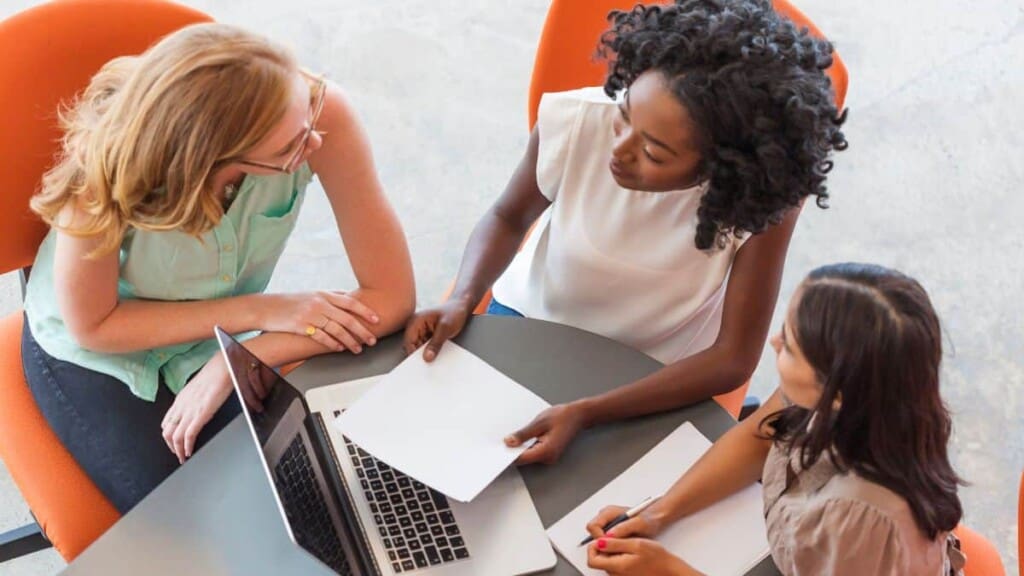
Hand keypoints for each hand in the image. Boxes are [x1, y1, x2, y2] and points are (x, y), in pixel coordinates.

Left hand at [161, 357, 233, 463]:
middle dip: (171, 446)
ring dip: (178, 450)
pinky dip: (187, 447)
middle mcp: (181, 407)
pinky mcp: (200, 415)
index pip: (166, 422)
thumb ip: (194, 399)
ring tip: (183, 457)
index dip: (168, 435)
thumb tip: (197, 405)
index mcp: (180, 400)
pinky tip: (190, 452)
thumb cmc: (215, 375)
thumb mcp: (199, 388)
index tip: (173, 442)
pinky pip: (188, 435)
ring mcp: (189, 411)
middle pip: (167, 432)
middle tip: (178, 454)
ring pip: (175, 437)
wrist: (222, 368)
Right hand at [262, 292, 379, 352]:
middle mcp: (319, 303)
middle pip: (346, 318)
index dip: (365, 311)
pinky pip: (321, 336)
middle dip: (362, 330)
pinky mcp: (301, 326)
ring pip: (336, 329)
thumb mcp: (311, 293)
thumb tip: (349, 297)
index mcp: (323, 294)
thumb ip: (330, 295)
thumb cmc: (290, 302)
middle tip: (372, 340)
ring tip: (358, 349)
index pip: (350, 302)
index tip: (377, 320)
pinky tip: (339, 348)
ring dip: (349, 341)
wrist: (265, 308)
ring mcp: (310, 314)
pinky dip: (332, 343)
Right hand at [402, 299, 471, 361]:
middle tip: (430, 364)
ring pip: (419, 348)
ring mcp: (420, 331)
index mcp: (416, 320)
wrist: (460, 308)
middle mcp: (415, 326)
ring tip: (436, 359)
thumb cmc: (453, 313)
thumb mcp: (445, 328)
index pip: (409, 341)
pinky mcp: (426, 336)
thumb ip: (436, 343)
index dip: (413, 354)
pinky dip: (430, 352)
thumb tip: (427, 358)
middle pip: (413, 346)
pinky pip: (425, 347)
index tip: (421, 365)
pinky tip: (437, 355)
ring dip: (426, 354)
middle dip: (420, 355)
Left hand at [503, 402, 587, 464]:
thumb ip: (523, 434)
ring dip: (519, 448)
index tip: (497, 450)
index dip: (508, 454)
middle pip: (523, 459)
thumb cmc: (563, 416)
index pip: (521, 458)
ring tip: (513, 436)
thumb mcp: (539, 422)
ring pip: (528, 456)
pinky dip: (526, 446)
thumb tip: (509, 442)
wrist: (578, 415)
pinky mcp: (548, 453)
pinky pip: (533, 452)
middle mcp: (548, 458)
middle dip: (513, 450)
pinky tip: (523, 437)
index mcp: (546, 451)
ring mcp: (549, 457)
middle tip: (503, 439)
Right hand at [585, 504, 665, 540]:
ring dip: (608, 544)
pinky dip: (612, 545)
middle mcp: (606, 517)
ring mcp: (609, 524)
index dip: (599, 537)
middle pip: (594, 533)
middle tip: (617, 546)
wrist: (655, 518)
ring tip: (622, 544)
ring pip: (599, 538)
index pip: (592, 526)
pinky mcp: (612, 530)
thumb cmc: (649, 518)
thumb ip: (624, 527)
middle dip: (603, 542)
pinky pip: (606, 540)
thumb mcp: (639, 523)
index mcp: (609, 512)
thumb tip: (610, 534)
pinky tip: (623, 545)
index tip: (610, 544)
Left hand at [587, 537, 697, 575]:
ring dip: (611, 551)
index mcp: (616, 566)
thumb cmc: (657, 559)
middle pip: (598, 560)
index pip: (591, 560)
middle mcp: (616, 574)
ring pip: (606, 561)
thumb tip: (598, 542)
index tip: (601, 538)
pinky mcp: (625, 575)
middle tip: (616, 538)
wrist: (669, 571)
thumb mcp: (636, 544)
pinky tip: (629, 551)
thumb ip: (615, 543)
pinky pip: (615, 565)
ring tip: (626, 544)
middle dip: (603, 547)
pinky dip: (618, 556)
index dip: (593, 547)